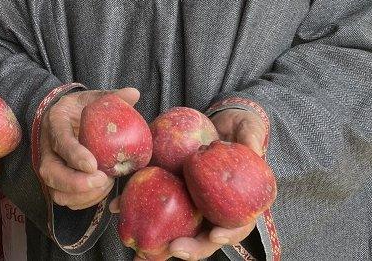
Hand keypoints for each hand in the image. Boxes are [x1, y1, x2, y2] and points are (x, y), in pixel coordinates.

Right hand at [37, 87, 139, 210]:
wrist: (63, 117)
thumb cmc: (81, 108)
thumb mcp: (93, 97)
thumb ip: (111, 96)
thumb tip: (134, 93)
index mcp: (55, 121)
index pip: (60, 141)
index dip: (75, 155)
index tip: (93, 165)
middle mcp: (47, 147)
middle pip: (51, 173)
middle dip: (76, 183)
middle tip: (102, 179)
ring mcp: (49, 165)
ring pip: (56, 191)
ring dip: (82, 195)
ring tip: (105, 185)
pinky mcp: (55, 181)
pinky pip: (65, 199)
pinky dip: (83, 201)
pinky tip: (101, 191)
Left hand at [117, 109, 264, 259]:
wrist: (221, 123)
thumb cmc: (242, 129)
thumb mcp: (250, 130)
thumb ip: (252, 139)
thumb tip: (254, 149)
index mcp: (239, 204)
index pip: (237, 226)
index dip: (227, 234)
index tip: (215, 235)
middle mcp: (215, 210)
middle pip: (205, 238)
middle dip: (190, 248)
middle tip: (174, 248)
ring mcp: (192, 203)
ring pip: (177, 229)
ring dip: (159, 240)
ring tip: (141, 246)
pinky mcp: (172, 192)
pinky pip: (154, 201)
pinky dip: (135, 206)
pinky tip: (117, 207)